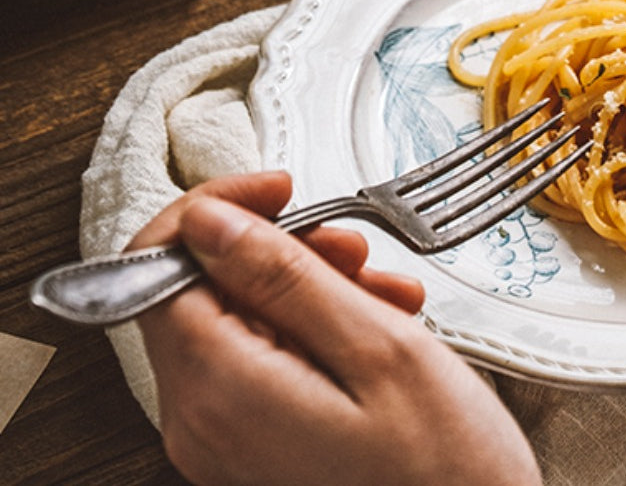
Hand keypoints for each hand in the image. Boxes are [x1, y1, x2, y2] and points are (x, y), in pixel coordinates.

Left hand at [130, 172, 540, 485]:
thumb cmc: (444, 467)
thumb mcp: (378, 349)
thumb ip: (283, 279)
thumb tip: (207, 223)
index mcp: (221, 391)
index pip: (160, 265)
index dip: (216, 211)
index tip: (282, 190)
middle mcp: (201, 424)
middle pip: (204, 292)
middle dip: (280, 252)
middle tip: (355, 250)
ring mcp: (224, 444)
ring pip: (241, 323)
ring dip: (311, 290)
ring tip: (385, 293)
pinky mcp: (254, 452)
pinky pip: (265, 365)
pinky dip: (318, 333)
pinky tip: (380, 330)